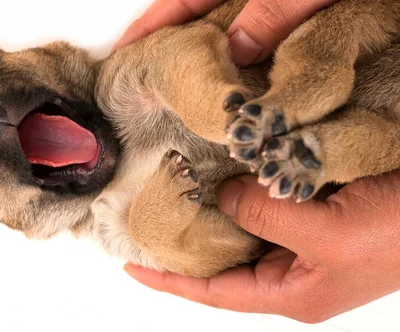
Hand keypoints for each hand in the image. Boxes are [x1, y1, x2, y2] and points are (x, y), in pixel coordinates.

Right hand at [114, 0, 399, 64]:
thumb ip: (273, 10)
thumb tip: (233, 50)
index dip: (151, 21)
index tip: (122, 48)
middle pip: (198, 2)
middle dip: (167, 34)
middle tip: (144, 71)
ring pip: (227, 14)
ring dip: (202, 44)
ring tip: (178, 75)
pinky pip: (256, 21)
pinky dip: (240, 45)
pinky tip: (235, 65)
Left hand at [124, 172, 399, 322]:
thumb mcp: (329, 236)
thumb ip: (267, 218)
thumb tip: (223, 196)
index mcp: (291, 291)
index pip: (213, 291)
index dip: (170, 280)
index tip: (131, 265)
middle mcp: (291, 269)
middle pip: (222, 259)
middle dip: (186, 240)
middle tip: (149, 215)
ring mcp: (303, 240)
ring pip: (242, 226)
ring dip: (212, 208)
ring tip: (175, 188)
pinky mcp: (313, 209)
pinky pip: (264, 201)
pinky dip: (241, 187)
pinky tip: (222, 168)